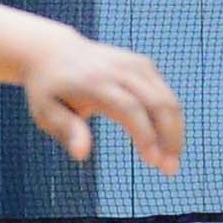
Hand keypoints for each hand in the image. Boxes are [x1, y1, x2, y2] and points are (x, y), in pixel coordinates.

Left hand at [23, 38, 184, 171]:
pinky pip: (165, 94)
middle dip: (169, 137)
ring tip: (172, 162)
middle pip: (157, 102)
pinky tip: (167, 143)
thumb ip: (66, 130)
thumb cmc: (48, 90)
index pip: (130, 108)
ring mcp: (135, 64)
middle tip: (170, 169)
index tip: (153, 162)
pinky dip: (171, 120)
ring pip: (167, 99)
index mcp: (95, 82)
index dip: (146, 134)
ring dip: (175, 132)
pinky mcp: (143, 65)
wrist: (54, 52)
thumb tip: (81, 155)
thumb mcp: (46, 112)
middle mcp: (120, 69)